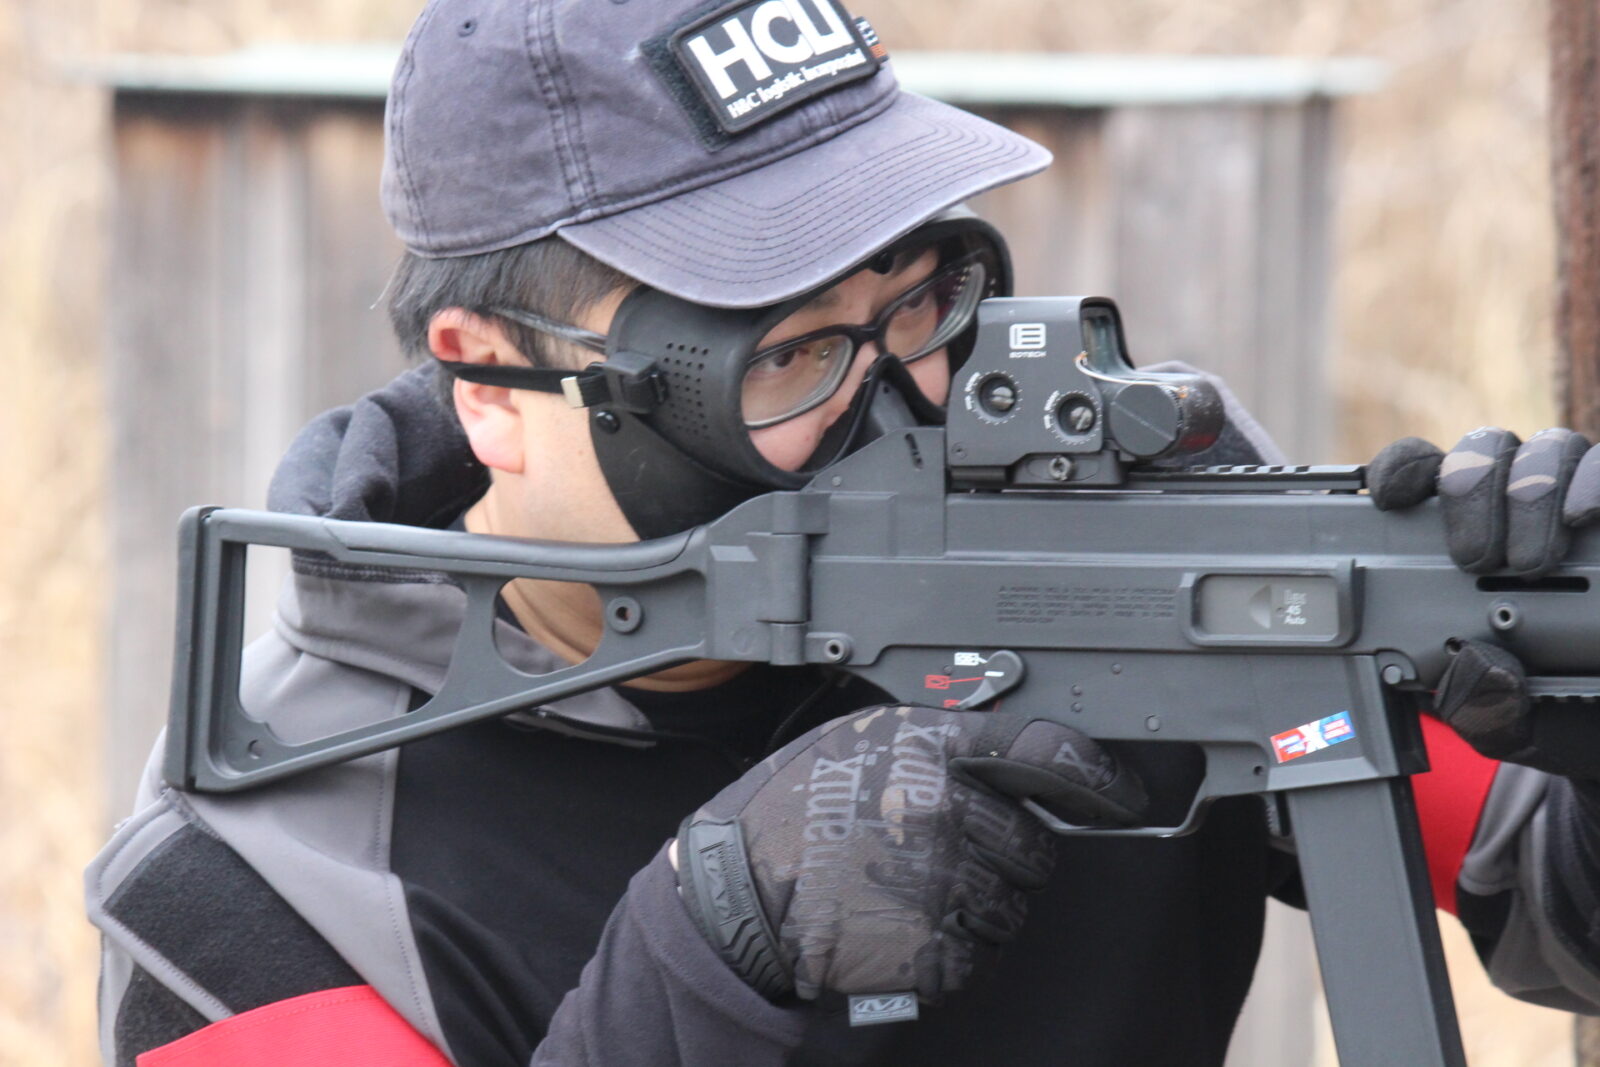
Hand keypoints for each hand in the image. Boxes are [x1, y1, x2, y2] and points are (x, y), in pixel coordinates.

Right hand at [674, 704, 1145, 1002]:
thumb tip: (1006, 754)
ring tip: (911, 894)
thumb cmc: (790, 814)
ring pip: (1012, 907)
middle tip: (941, 857)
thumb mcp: (858, 742)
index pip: (1045, 752)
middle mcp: (943, 809)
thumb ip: (933, 742)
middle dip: (1003, 857)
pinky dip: (952, 953)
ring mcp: (939, 882)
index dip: (1097, 775)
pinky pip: (980, 957)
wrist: (735, 898)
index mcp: (927, 749)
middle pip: (1034, 846)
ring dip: (978, 908)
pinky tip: (903, 930)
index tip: (1122, 793)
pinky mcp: (933, 950)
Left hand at [1369, 429, 1599, 778]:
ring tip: (1529, 560)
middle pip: (1481, 452)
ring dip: (1530, 494)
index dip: (1404, 468)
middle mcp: (1516, 504)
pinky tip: (1584, 516)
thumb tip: (1479, 672)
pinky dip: (1594, 483)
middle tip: (1473, 559)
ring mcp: (1576, 498)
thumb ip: (1481, 708)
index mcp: (1461, 536)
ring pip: (1545, 449)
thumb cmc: (1546, 703)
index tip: (1390, 498)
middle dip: (1470, 494)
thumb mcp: (1505, 720)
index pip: (1422, 471)